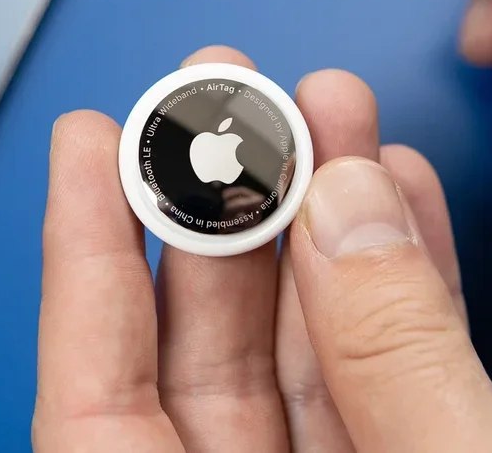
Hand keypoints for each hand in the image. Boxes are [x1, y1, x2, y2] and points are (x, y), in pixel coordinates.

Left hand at [33, 46, 491, 451]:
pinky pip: (390, 384)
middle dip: (228, 206)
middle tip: (235, 96)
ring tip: (336, 119)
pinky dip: (404, 296)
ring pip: (307, 356)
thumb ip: (395, 366)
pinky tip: (400, 203)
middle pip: (205, 350)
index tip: (90, 141)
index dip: (87, 256)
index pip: (94, 395)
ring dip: (329, 228)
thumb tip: (349, 209)